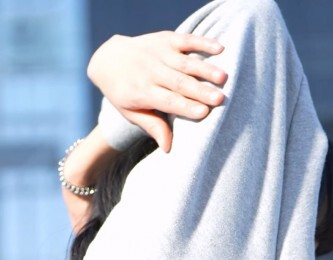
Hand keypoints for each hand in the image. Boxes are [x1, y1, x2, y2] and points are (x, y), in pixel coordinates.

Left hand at [88, 31, 227, 151]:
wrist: (109, 59)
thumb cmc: (124, 93)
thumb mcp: (131, 113)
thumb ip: (152, 126)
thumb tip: (168, 148)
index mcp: (142, 92)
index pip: (168, 101)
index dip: (186, 107)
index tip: (204, 113)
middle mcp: (151, 71)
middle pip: (179, 82)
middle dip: (200, 90)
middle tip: (220, 98)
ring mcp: (159, 53)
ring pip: (185, 62)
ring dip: (205, 68)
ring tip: (223, 77)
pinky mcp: (165, 38)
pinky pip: (186, 40)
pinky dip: (203, 42)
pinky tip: (220, 48)